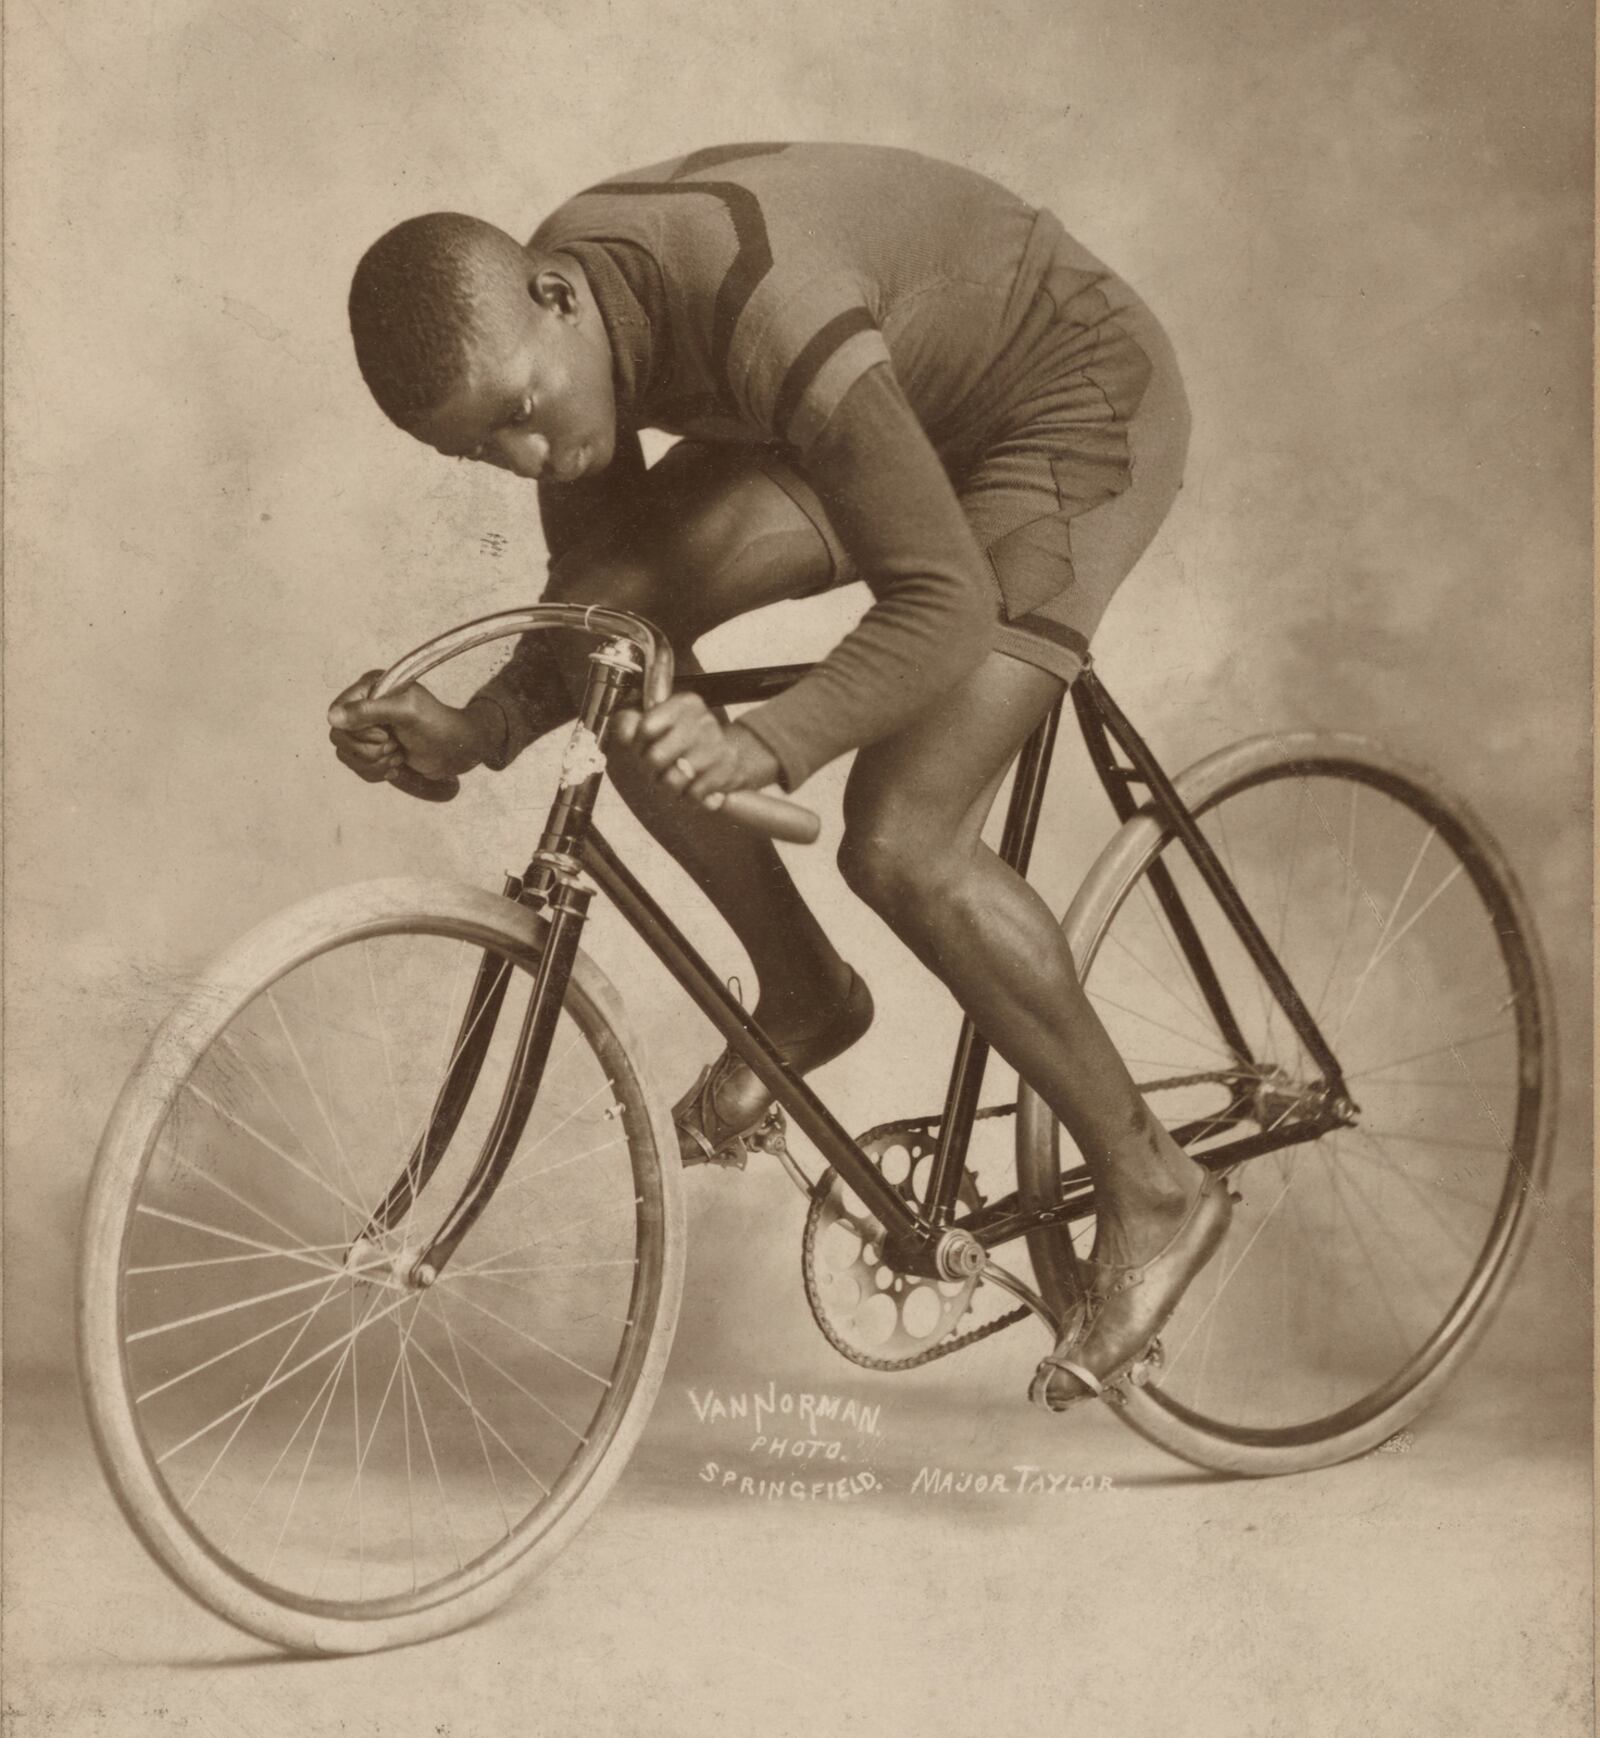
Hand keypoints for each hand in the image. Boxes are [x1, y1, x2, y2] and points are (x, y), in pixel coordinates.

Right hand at [327, 672, 501, 789]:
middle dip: (369, 749)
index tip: (385, 734)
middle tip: (394, 745)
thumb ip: (369, 711)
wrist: (458, 750)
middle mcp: (365, 707)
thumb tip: (332, 717)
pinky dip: (377, 772)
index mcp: (370, 688)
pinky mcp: (374, 750)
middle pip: (340, 737)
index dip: (357, 730)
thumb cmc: (438, 725)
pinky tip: (397, 766)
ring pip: (347, 755)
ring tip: (398, 755)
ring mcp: (369, 730)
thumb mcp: (406, 712)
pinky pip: (358, 767)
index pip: (338, 712)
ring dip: (374, 762)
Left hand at [611, 693, 781, 806]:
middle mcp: (703, 721)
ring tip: (674, 778)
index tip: (641, 747)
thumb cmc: (685, 740)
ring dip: (668, 785)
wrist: (733, 755)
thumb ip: (630, 721)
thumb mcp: (657, 721)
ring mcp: (717, 747)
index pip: (645, 727)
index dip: (636, 744)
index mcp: (685, 703)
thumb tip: (625, 732)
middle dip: (649, 769)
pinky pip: (692, 795)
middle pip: (654, 758)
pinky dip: (688, 796)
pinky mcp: (727, 771)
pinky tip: (693, 786)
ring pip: (672, 780)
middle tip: (656, 768)